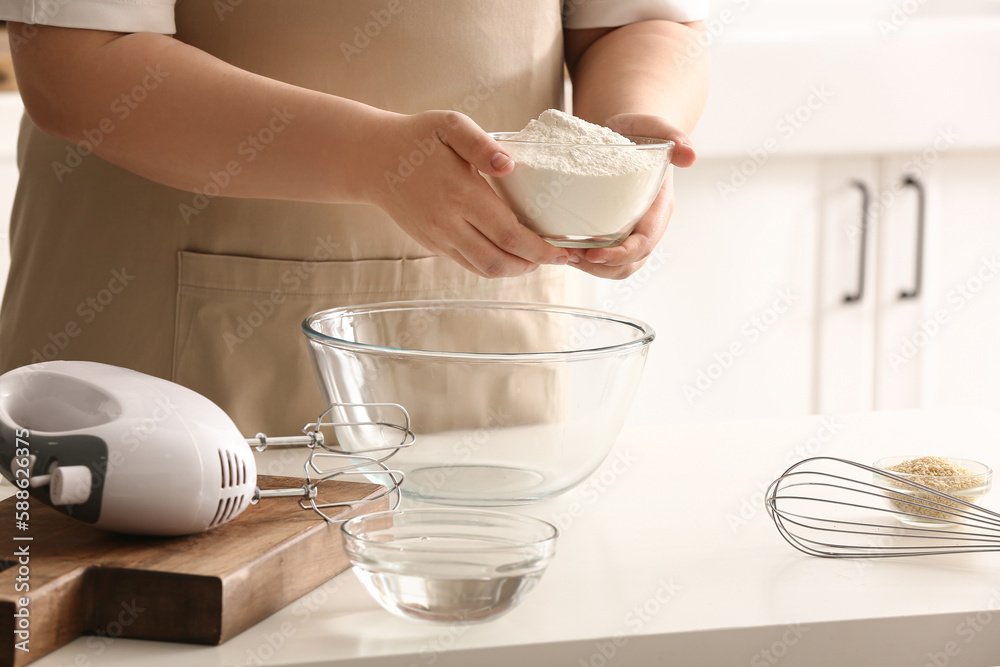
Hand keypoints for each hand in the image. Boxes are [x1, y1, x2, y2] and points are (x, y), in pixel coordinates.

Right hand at [371, 110, 569, 277]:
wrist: (374, 160)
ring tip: (535, 257)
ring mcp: (439, 238)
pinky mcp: (432, 244)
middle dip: (533, 264)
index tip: (563, 252)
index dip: (541, 250)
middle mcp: (449, 223)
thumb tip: (509, 165)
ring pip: (484, 268)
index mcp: (461, 195)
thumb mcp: (450, 125)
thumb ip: (482, 144)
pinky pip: (468, 264)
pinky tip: (508, 252)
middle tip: (556, 257)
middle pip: (500, 260)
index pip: (509, 235)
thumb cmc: (417, 137)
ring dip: (514, 268)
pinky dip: (493, 264)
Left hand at [567, 113, 695, 278]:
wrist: (626, 134)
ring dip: (592, 269)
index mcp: (658, 208)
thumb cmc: (638, 132)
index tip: (592, 254)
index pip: (644, 243)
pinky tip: (565, 249)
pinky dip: (586, 261)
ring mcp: (631, 232)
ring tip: (566, 255)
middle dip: (601, 268)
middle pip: (631, 264)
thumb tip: (691, 156)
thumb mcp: (652, 127)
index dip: (620, 255)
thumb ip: (673, 136)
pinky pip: (605, 259)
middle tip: (571, 256)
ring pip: (617, 268)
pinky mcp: (615, 233)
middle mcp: (647, 226)